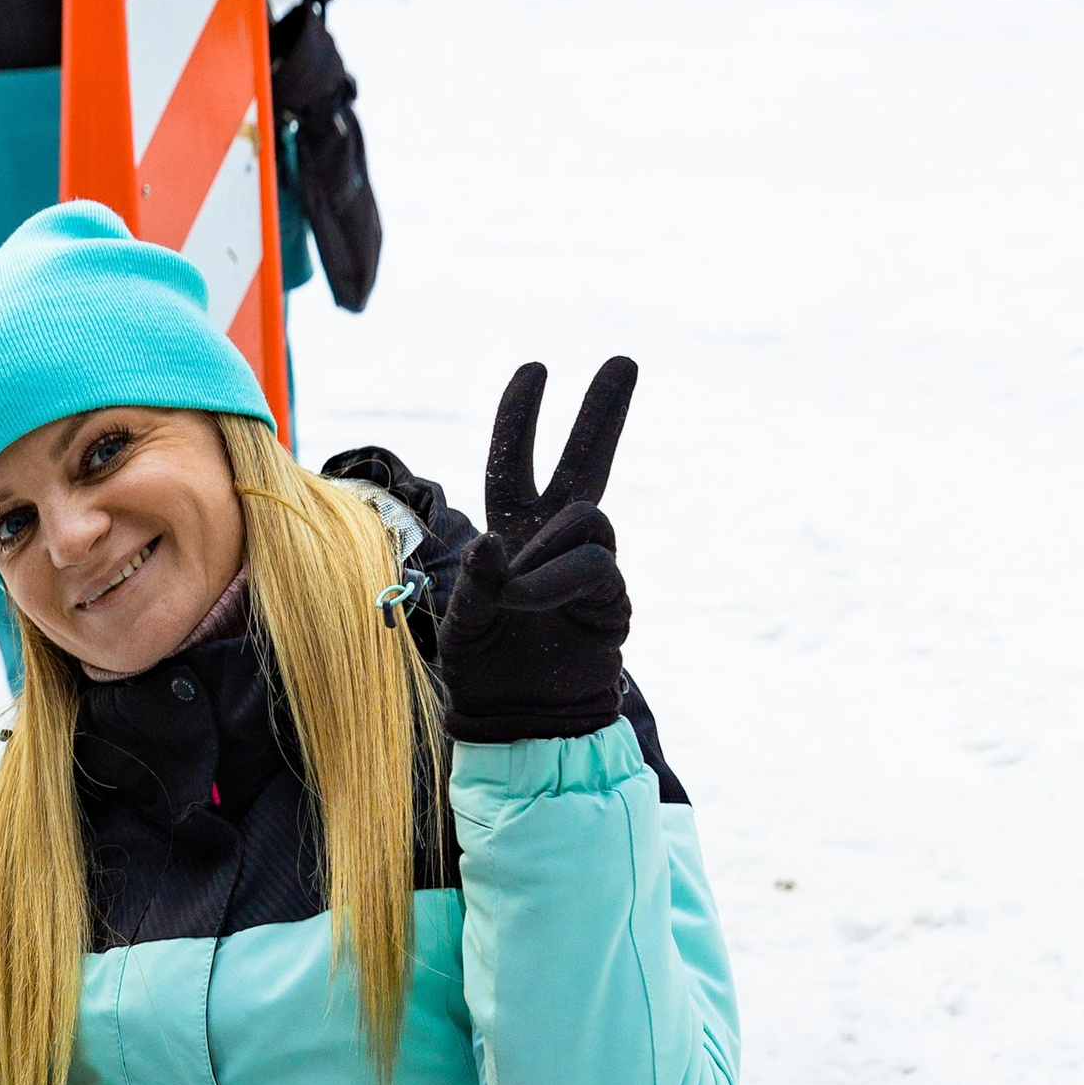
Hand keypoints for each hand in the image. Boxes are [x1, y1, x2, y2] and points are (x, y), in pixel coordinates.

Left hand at [435, 355, 637, 741]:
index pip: (514, 465)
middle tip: (623, 361)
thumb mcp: (460, 624)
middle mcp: (553, 542)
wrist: (522, 723)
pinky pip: (593, 563)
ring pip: (586, 515)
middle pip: (585, 463)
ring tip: (518, 596)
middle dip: (602, 412)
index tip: (536, 371)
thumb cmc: (483, 673)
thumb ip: (473, 583)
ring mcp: (588, 566)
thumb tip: (495, 546)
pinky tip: (531, 601)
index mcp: (510, 536)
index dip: (521, 420)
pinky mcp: (613, 597)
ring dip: (546, 550)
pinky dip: (557, 578)